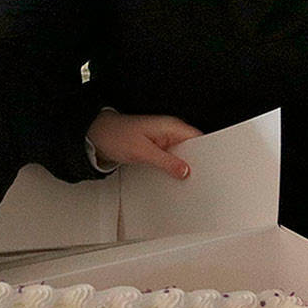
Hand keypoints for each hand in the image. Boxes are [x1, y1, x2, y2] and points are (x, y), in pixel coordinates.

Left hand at [87, 109, 202, 178]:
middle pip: (192, 148)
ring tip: (187, 182)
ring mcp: (163, 140)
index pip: (197, 138)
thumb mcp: (142, 152)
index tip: (210, 168)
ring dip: (183, 167)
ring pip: (182, 155)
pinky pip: (172, 159)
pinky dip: (173, 168)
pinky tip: (174, 178)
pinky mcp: (157, 148)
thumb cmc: (116, 136)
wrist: (97, 136)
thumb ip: (165, 161)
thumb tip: (185, 170)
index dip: (206, 153)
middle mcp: (169, 131)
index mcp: (170, 126)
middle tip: (199, 180)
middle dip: (196, 163)